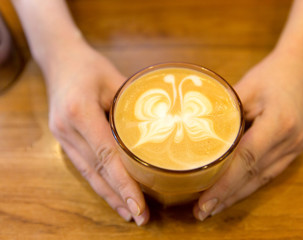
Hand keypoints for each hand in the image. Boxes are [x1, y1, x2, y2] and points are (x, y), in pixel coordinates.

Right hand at [45, 41, 148, 225]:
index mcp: (80, 112)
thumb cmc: (89, 66)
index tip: (139, 204)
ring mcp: (63, 136)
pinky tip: (112, 195)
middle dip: (119, 196)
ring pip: (88, 173)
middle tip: (140, 216)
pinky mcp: (64, 139)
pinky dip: (99, 183)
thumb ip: (134, 105)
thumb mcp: (114, 79)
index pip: (106, 156)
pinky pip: (84, 166)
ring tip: (128, 213)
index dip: (124, 183)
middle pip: (97, 171)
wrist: (59, 60)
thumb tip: (163, 126)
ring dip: (109, 195)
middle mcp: (67, 129)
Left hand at [194, 50, 302, 220]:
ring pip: (263, 178)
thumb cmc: (269, 75)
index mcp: (278, 122)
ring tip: (214, 207)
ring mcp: (297, 146)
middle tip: (203, 211)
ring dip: (238, 195)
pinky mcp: (296, 148)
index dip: (225, 183)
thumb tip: (193, 130)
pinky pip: (270, 172)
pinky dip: (251, 184)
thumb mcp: (244, 87)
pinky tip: (235, 193)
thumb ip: (223, 111)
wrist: (300, 68)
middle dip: (228, 196)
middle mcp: (291, 139)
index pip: (247, 159)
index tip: (206, 200)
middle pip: (255, 175)